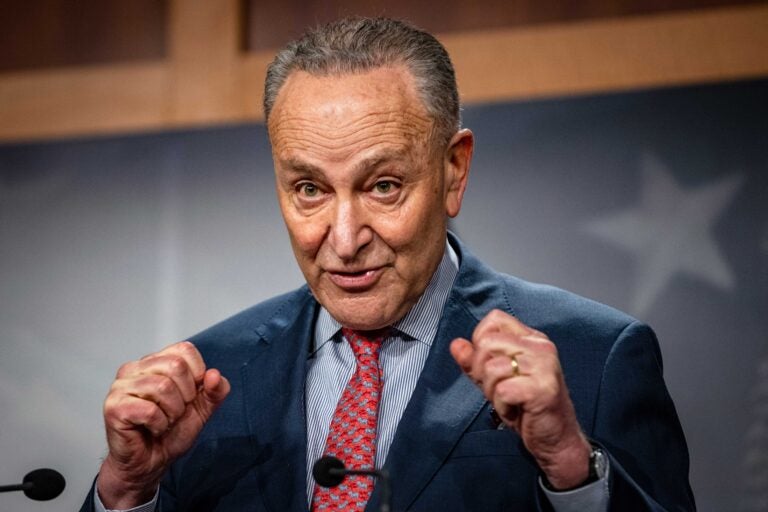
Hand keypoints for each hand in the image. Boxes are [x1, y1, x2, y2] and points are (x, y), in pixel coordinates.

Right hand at [96, 341, 229, 507]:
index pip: (184, 349)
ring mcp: (121, 386)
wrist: (150, 463)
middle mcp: (135, 368)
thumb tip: (214, 375)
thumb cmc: (171, 432)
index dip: (197, 374)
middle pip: (176, 365)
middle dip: (185, 396)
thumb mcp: (203, 408)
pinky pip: (149, 410)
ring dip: (172, 412)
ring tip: (164, 421)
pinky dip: (159, 424)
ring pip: (163, 386)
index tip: (190, 395)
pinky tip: (153, 429)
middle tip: (175, 412)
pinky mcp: (114, 407)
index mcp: (155, 362)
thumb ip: (216, 390)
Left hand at [449, 310, 590, 488]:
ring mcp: (544, 367)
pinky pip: (502, 391)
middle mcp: (541, 347)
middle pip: (487, 342)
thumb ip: (475, 361)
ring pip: (492, 368)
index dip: (480, 341)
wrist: (556, 439)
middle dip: (482, 371)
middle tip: (499, 389)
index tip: (489, 364)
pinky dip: (502, 407)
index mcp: (532, 339)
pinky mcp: (542, 389)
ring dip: (493, 392)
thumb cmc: (528, 408)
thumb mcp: (496, 380)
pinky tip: (516, 411)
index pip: (495, 319)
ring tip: (510, 401)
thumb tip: (456, 345)